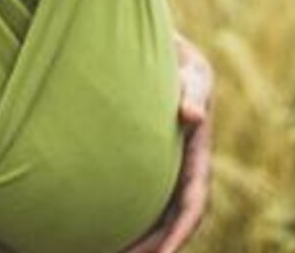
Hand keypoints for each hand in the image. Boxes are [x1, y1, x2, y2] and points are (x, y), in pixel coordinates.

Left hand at [125, 33, 214, 252]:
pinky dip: (123, 220)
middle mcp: (183, 173)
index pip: (192, 206)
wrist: (170, 60)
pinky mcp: (148, 169)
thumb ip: (192, 92)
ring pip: (153, 217)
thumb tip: (191, 115)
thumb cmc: (181, 66)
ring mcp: (165, 173)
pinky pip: (137, 202)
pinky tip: (97, 231)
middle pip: (170, 223)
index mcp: (197, 158)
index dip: (179, 234)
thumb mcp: (192, 74)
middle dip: (152, 248)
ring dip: (137, 241)